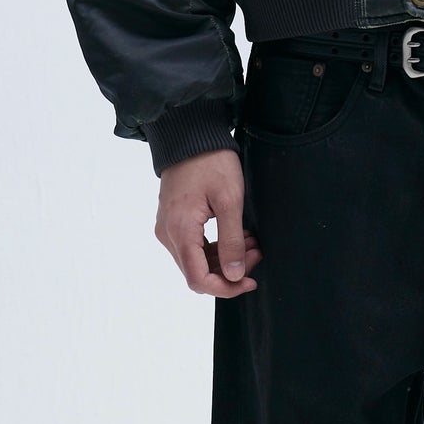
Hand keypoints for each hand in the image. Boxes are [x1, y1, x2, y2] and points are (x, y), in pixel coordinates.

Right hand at [155, 148, 260, 295]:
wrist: (191, 135)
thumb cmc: (212, 162)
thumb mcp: (230, 201)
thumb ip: (231, 241)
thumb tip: (234, 276)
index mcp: (179, 231)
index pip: (198, 280)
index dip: (226, 288)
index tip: (250, 281)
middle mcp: (167, 234)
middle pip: (197, 273)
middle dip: (230, 271)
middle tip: (256, 251)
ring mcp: (168, 228)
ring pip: (196, 262)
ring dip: (225, 259)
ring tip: (250, 242)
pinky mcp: (173, 222)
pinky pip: (193, 247)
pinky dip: (216, 248)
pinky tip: (237, 235)